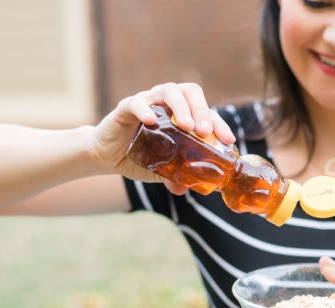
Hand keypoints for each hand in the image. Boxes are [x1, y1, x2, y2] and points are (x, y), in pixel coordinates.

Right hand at [89, 82, 235, 193]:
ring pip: (168, 90)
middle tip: (204, 131)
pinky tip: (151, 121)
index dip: (219, 124)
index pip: (206, 112)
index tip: (228, 140)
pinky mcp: (126, 107)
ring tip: (187, 127)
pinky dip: (145, 109)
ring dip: (181, 107)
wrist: (107, 156)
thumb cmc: (140, 157)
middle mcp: (167, 103)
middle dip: (201, 110)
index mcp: (181, 114)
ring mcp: (147, 101)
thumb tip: (189, 190)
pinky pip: (137, 103)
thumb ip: (175, 176)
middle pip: (190, 92)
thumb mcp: (162, 170)